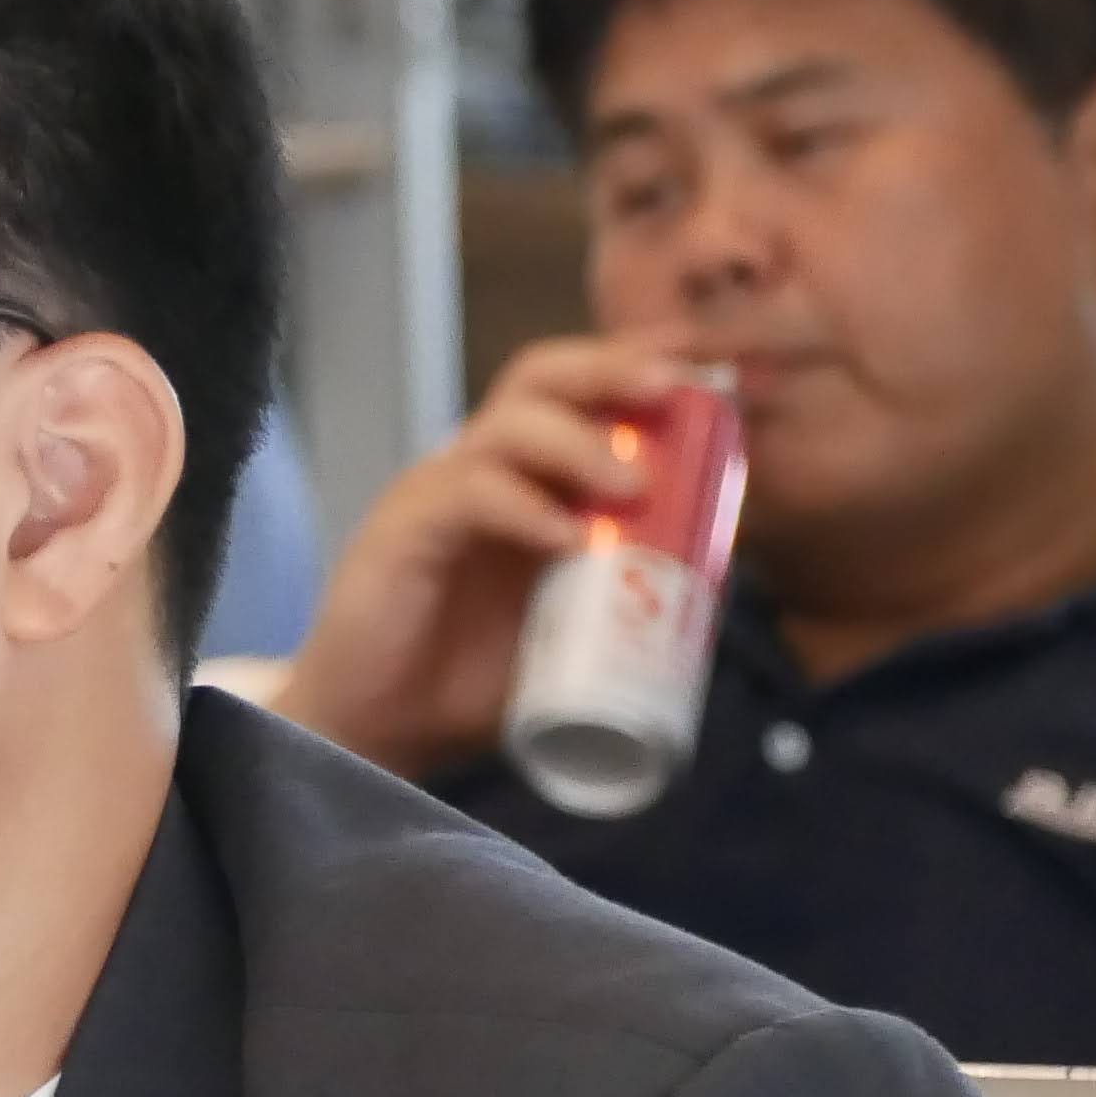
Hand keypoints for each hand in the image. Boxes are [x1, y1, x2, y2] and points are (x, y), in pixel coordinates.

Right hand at [270, 334, 713, 778]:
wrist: (378, 732)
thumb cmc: (469, 679)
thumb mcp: (569, 630)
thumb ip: (626, 593)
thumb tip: (717, 576)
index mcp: (521, 480)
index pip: (575, 392)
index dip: (634, 365)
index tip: (703, 364)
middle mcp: (477, 469)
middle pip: (539, 378)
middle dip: (610, 369)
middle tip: (672, 387)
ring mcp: (435, 495)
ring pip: (506, 426)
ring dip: (580, 444)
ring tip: (635, 486)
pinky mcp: (401, 533)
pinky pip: (467, 495)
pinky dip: (525, 510)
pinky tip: (568, 540)